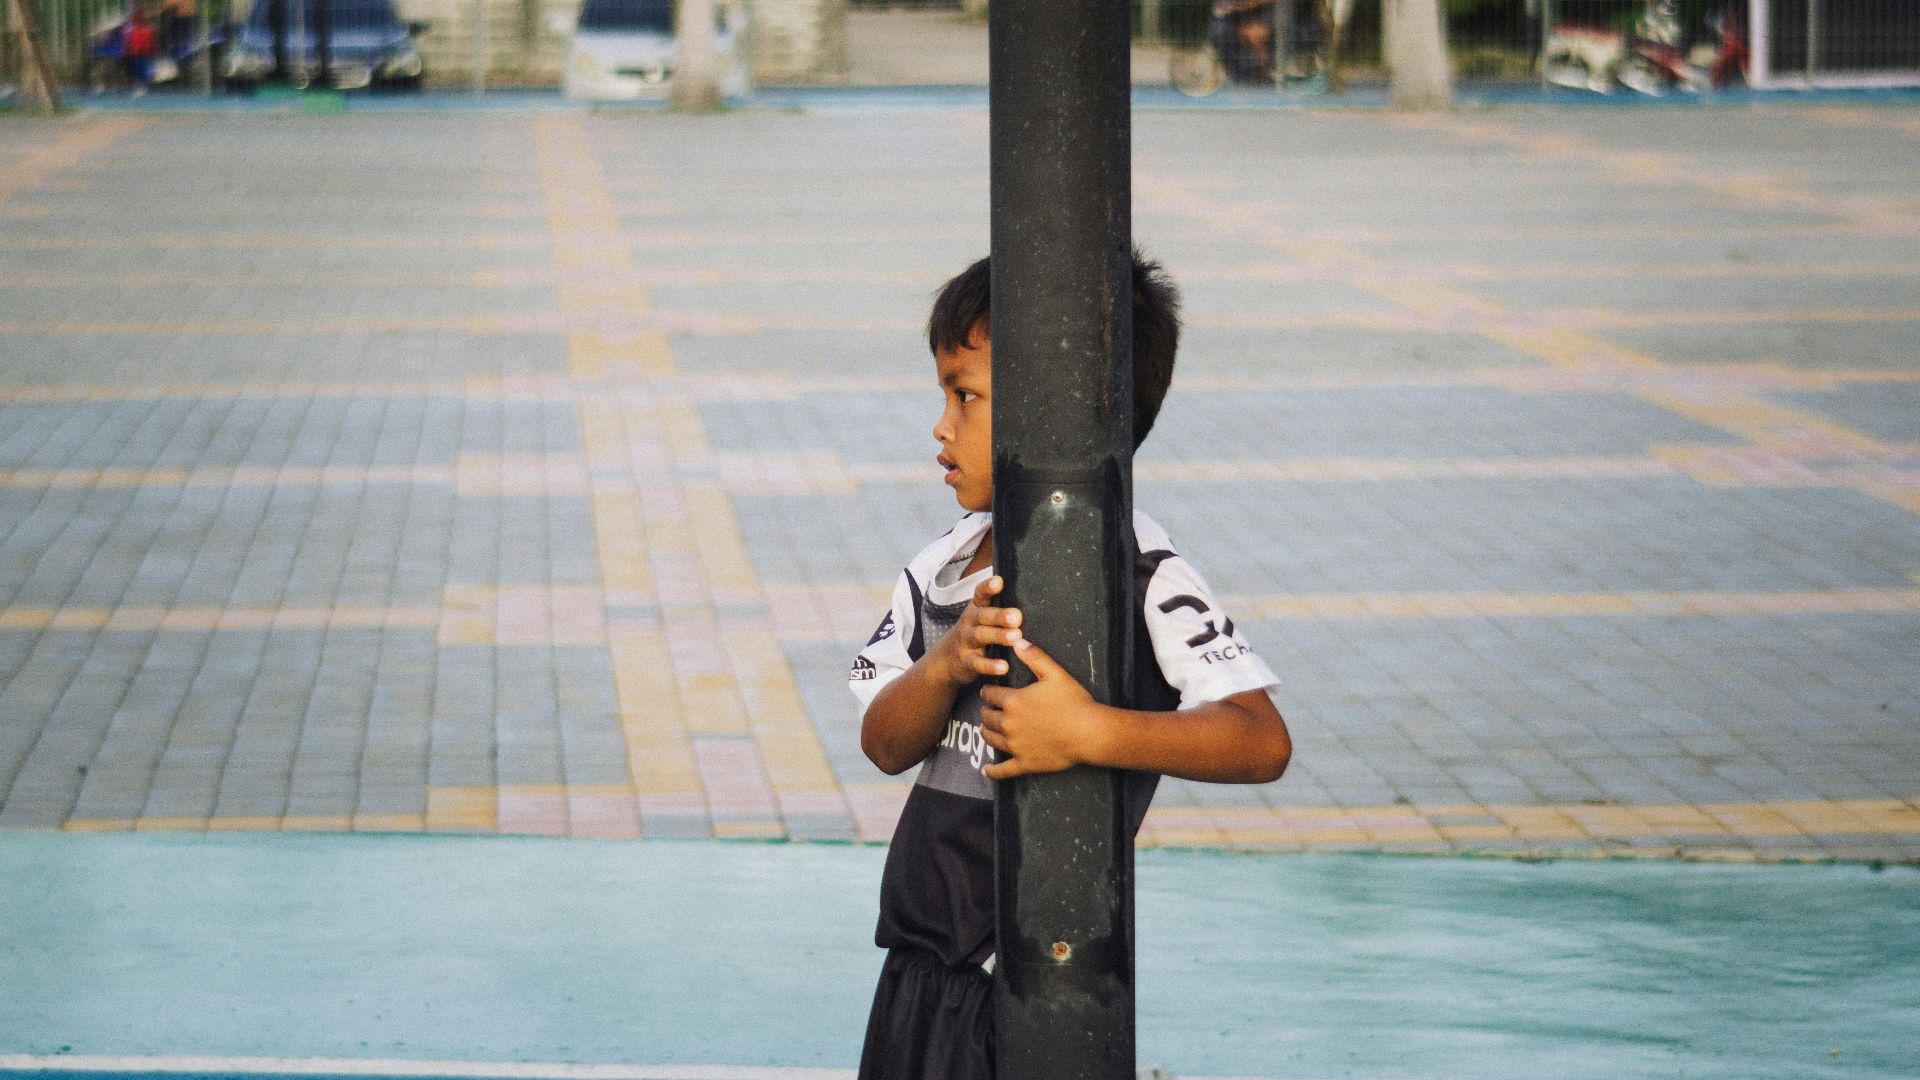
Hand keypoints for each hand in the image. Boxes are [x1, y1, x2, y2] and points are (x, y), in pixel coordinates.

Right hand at [937, 575, 1024, 686]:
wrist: (947, 658)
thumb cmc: (975, 632)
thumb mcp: (983, 617)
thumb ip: (1000, 608)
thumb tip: (1031, 598)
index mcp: (976, 608)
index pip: (980, 594)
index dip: (988, 587)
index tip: (999, 581)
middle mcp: (970, 621)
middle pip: (983, 615)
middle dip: (999, 615)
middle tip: (1017, 617)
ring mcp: (966, 641)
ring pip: (981, 636)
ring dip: (998, 636)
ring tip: (1015, 637)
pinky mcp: (966, 661)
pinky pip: (978, 663)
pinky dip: (990, 665)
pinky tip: (1004, 667)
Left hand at [978, 639, 1103, 779]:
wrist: (1089, 732)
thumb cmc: (1074, 702)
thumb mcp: (1055, 673)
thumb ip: (1034, 656)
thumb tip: (1016, 641)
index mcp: (1013, 701)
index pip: (989, 694)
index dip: (988, 691)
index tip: (990, 690)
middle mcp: (1008, 724)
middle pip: (986, 717)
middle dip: (986, 711)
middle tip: (990, 709)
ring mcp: (1015, 746)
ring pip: (989, 739)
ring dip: (986, 732)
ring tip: (987, 728)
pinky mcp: (1024, 763)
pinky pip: (1002, 770)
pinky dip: (992, 771)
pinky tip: (986, 770)